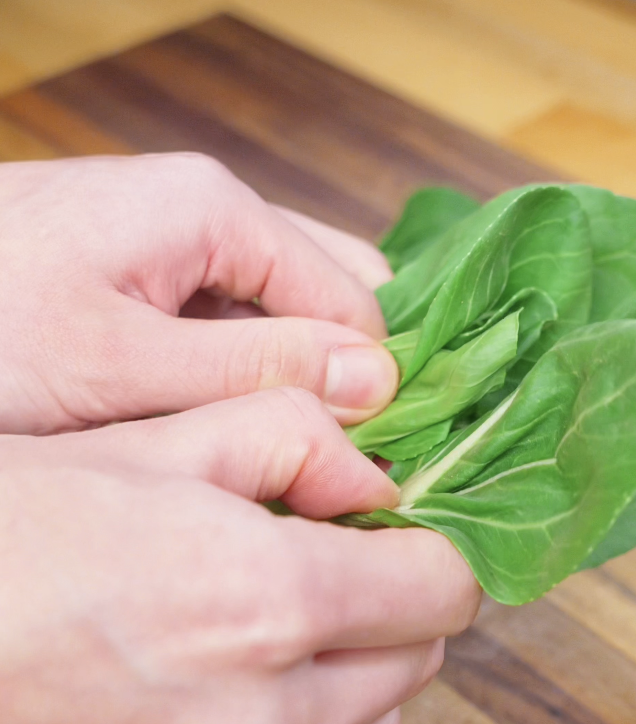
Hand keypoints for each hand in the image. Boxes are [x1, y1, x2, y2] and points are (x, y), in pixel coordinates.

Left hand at [0, 153, 396, 433]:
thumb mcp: (121, 365)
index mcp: (217, 213)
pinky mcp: (144, 277)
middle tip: (338, 459)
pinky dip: (242, 374)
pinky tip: (224, 426)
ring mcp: (175, 244)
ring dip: (291, 379)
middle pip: (326, 292)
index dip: (373, 380)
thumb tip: (377, 378)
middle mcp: (208, 215)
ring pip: (278, 313)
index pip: (353, 297)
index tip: (375, 460)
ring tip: (281, 452)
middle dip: (341, 372)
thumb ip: (255, 366)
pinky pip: (226, 324)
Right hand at [0, 388, 478, 723]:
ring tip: (300, 606)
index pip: (440, 590)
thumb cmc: (16, 527)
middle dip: (403, 599)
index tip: (404, 518)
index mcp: (263, 604)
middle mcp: (261, 718)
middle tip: (347, 549)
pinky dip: (317, 714)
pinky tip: (254, 664)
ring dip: (366, 660)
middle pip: (419, 658)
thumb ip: (296, 437)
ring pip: (376, 720)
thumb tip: (377, 478)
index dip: (436, 542)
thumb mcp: (158, 437)